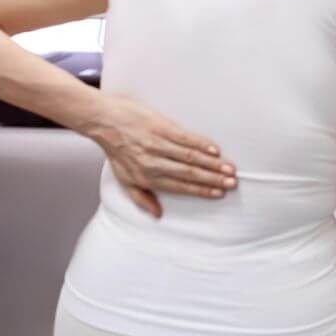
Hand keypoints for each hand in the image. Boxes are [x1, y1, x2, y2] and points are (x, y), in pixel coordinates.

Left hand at [83, 93, 236, 217]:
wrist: (104, 120)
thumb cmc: (115, 150)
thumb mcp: (124, 179)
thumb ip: (141, 198)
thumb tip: (157, 214)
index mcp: (146, 177)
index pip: (179, 186)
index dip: (201, 190)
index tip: (218, 193)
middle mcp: (153, 163)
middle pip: (188, 173)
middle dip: (212, 179)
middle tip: (232, 183)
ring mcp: (157, 144)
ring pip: (189, 157)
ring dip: (211, 163)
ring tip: (228, 168)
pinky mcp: (160, 127)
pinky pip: (184, 137)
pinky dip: (200, 143)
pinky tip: (214, 149)